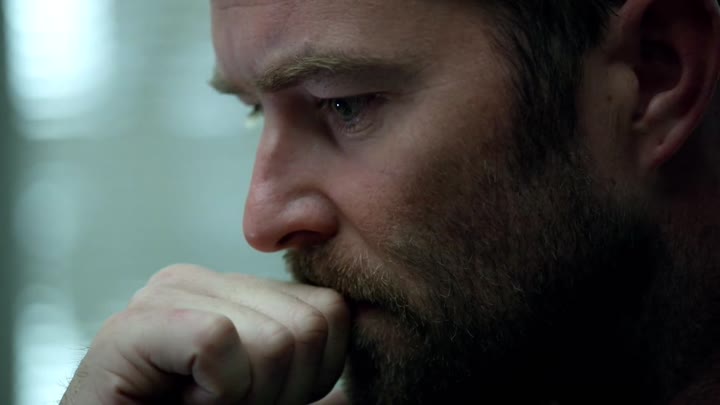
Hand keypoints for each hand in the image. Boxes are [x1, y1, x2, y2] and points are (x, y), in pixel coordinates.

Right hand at [61, 264, 350, 404]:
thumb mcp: (272, 396)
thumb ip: (312, 373)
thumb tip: (364, 364)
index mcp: (241, 293)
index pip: (330, 310)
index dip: (314, 376)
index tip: (264, 399)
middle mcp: (206, 280)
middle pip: (310, 324)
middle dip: (282, 388)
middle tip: (231, 403)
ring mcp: (169, 295)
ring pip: (274, 340)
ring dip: (249, 397)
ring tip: (203, 402)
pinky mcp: (134, 325)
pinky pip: (218, 342)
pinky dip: (215, 393)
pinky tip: (182, 400)